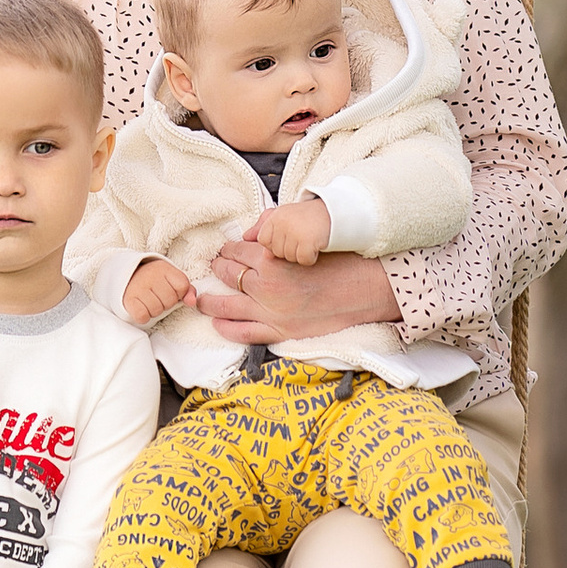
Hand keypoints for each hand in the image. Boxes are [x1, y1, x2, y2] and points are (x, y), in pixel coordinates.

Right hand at [121, 257, 191, 325]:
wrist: (127, 276)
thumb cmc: (154, 281)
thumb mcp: (171, 279)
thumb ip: (187, 290)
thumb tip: (192, 302)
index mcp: (164, 268)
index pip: (183, 286)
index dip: (178, 293)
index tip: (169, 289)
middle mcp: (151, 275)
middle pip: (170, 301)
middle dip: (166, 303)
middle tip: (157, 296)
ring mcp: (139, 287)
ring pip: (157, 311)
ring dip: (154, 310)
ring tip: (149, 301)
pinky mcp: (129, 299)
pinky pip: (143, 316)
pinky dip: (143, 316)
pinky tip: (141, 307)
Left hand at [190, 239, 399, 347]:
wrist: (366, 289)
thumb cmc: (340, 260)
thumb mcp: (305, 240)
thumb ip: (275, 235)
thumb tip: (250, 235)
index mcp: (271, 258)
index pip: (236, 250)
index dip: (227, 249)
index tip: (224, 249)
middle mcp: (266, 286)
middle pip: (228, 274)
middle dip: (218, 268)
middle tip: (213, 266)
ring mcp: (271, 311)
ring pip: (226, 306)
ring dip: (210, 300)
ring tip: (200, 297)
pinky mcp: (281, 331)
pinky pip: (244, 332)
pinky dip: (227, 328)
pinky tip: (217, 323)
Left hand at [249, 195, 331, 266]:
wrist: (335, 212)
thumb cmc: (308, 216)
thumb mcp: (284, 215)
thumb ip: (263, 225)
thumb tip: (246, 237)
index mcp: (274, 217)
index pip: (263, 241)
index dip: (275, 243)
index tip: (288, 237)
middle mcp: (282, 223)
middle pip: (276, 252)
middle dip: (289, 249)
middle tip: (301, 238)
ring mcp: (295, 232)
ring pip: (289, 257)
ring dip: (300, 253)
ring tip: (308, 241)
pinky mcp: (308, 242)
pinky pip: (303, 260)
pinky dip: (311, 257)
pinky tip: (316, 247)